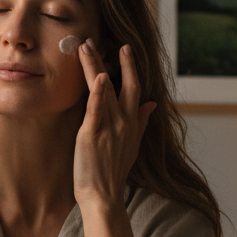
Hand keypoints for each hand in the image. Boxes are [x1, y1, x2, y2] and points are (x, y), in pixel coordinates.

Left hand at [73, 41, 154, 211]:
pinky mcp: (93, 133)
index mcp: (132, 123)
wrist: (103, 196)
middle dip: (117, 60)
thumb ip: (141, 122)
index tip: (124, 49)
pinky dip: (98, 92)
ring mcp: (109, 126)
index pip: (134, 88)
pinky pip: (97, 108)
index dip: (129, 67)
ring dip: (94, 65)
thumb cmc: (112, 173)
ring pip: (104, 88)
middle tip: (108, 40)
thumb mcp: (132, 145)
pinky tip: (97, 76)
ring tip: (85, 46)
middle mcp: (124, 122)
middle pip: (123, 83)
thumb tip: (151, 104)